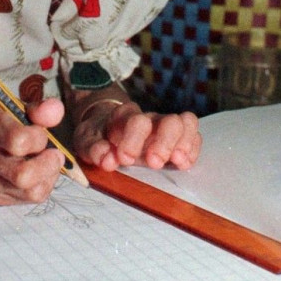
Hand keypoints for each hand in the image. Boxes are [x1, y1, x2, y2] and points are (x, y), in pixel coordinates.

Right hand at [0, 97, 65, 205]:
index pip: (20, 142)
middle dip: (48, 165)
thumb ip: (38, 108)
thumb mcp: (14, 106)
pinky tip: (38, 174)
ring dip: (48, 177)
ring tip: (48, 164)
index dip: (39, 138)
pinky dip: (40, 186)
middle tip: (54, 154)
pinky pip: (27, 200)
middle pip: (23, 175)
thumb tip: (56, 111)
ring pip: (30, 192)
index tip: (42, 133)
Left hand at [74, 99, 200, 172]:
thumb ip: (94, 149)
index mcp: (126, 117)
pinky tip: (183, 163)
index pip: (136, 121)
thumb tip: (107, 159)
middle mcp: (150, 119)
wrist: (105, 129)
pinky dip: (193, 149)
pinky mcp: (177, 138)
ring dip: (184, 143)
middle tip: (154, 163)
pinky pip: (194, 136)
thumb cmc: (98, 136)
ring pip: (186, 122)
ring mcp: (165, 127)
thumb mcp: (86, 142)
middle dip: (165, 142)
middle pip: (169, 121)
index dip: (133, 139)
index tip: (124, 158)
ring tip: (176, 161)